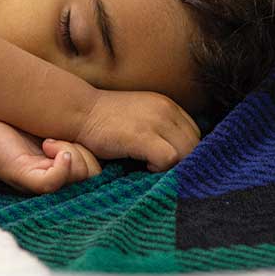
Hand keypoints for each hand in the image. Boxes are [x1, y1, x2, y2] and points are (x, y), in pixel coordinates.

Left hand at [0, 117, 100, 193]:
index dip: (92, 152)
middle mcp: (54, 180)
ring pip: (77, 174)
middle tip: (54, 139)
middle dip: (83, 150)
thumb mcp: (51, 128)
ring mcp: (40, 182)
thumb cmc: (12, 126)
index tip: (72, 134)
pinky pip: (53, 182)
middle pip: (93, 173)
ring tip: (46, 141)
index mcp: (62, 170)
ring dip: (68, 150)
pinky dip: (61, 166)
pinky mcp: (24, 178)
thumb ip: (72, 132)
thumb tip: (99, 124)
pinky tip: (51, 148)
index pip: (97, 171)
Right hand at [76, 89, 200, 170]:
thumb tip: (177, 156)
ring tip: (152, 167)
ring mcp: (156, 121)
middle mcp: (166, 110)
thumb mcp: (139, 117)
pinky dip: (161, 168)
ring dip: (174, 166)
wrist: (78, 111)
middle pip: (195, 144)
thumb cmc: (104, 121)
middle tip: (163, 169)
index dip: (184, 151)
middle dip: (184, 161)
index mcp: (167, 105)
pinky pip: (169, 159)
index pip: (194, 134)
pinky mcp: (143, 136)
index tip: (168, 161)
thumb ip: (159, 129)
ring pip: (187, 152)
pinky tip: (144, 166)